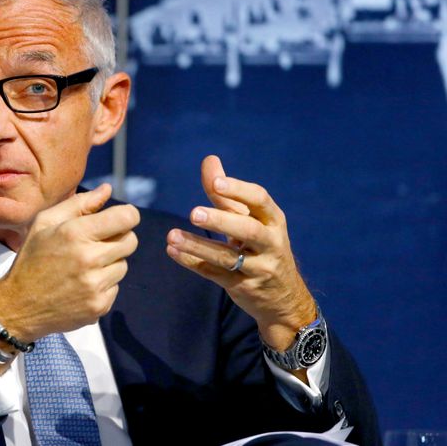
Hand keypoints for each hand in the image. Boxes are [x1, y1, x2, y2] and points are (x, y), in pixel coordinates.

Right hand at [0, 184, 139, 344]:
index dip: (127, 215)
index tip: (120, 219)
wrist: (18, 305)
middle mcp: (89, 259)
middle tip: (97, 244)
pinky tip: (81, 285)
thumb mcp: (45, 223)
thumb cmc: (32, 259)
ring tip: (84, 267)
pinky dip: (103, 285)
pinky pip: (115, 287)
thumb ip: (79, 204)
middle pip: (130, 241)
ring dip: (109, 263)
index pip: (126, 218)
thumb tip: (108, 190)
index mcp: (75, 233)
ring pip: (123, 265)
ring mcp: (95, 285)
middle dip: (118, 238)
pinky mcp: (99, 306)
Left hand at [166, 155, 315, 354]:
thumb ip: (226, 193)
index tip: (216, 184)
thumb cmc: (261, 245)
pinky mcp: (243, 287)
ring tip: (172, 236)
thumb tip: (210, 160)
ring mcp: (258, 268)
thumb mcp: (249, 219)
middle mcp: (270, 243)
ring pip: (228, 257)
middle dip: (221, 221)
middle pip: (248, 231)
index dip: (238, 190)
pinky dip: (193, 263)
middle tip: (193, 213)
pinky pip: (215, 274)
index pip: (260, 200)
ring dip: (198, 246)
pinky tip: (173, 251)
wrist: (283, 296)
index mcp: (273, 220)